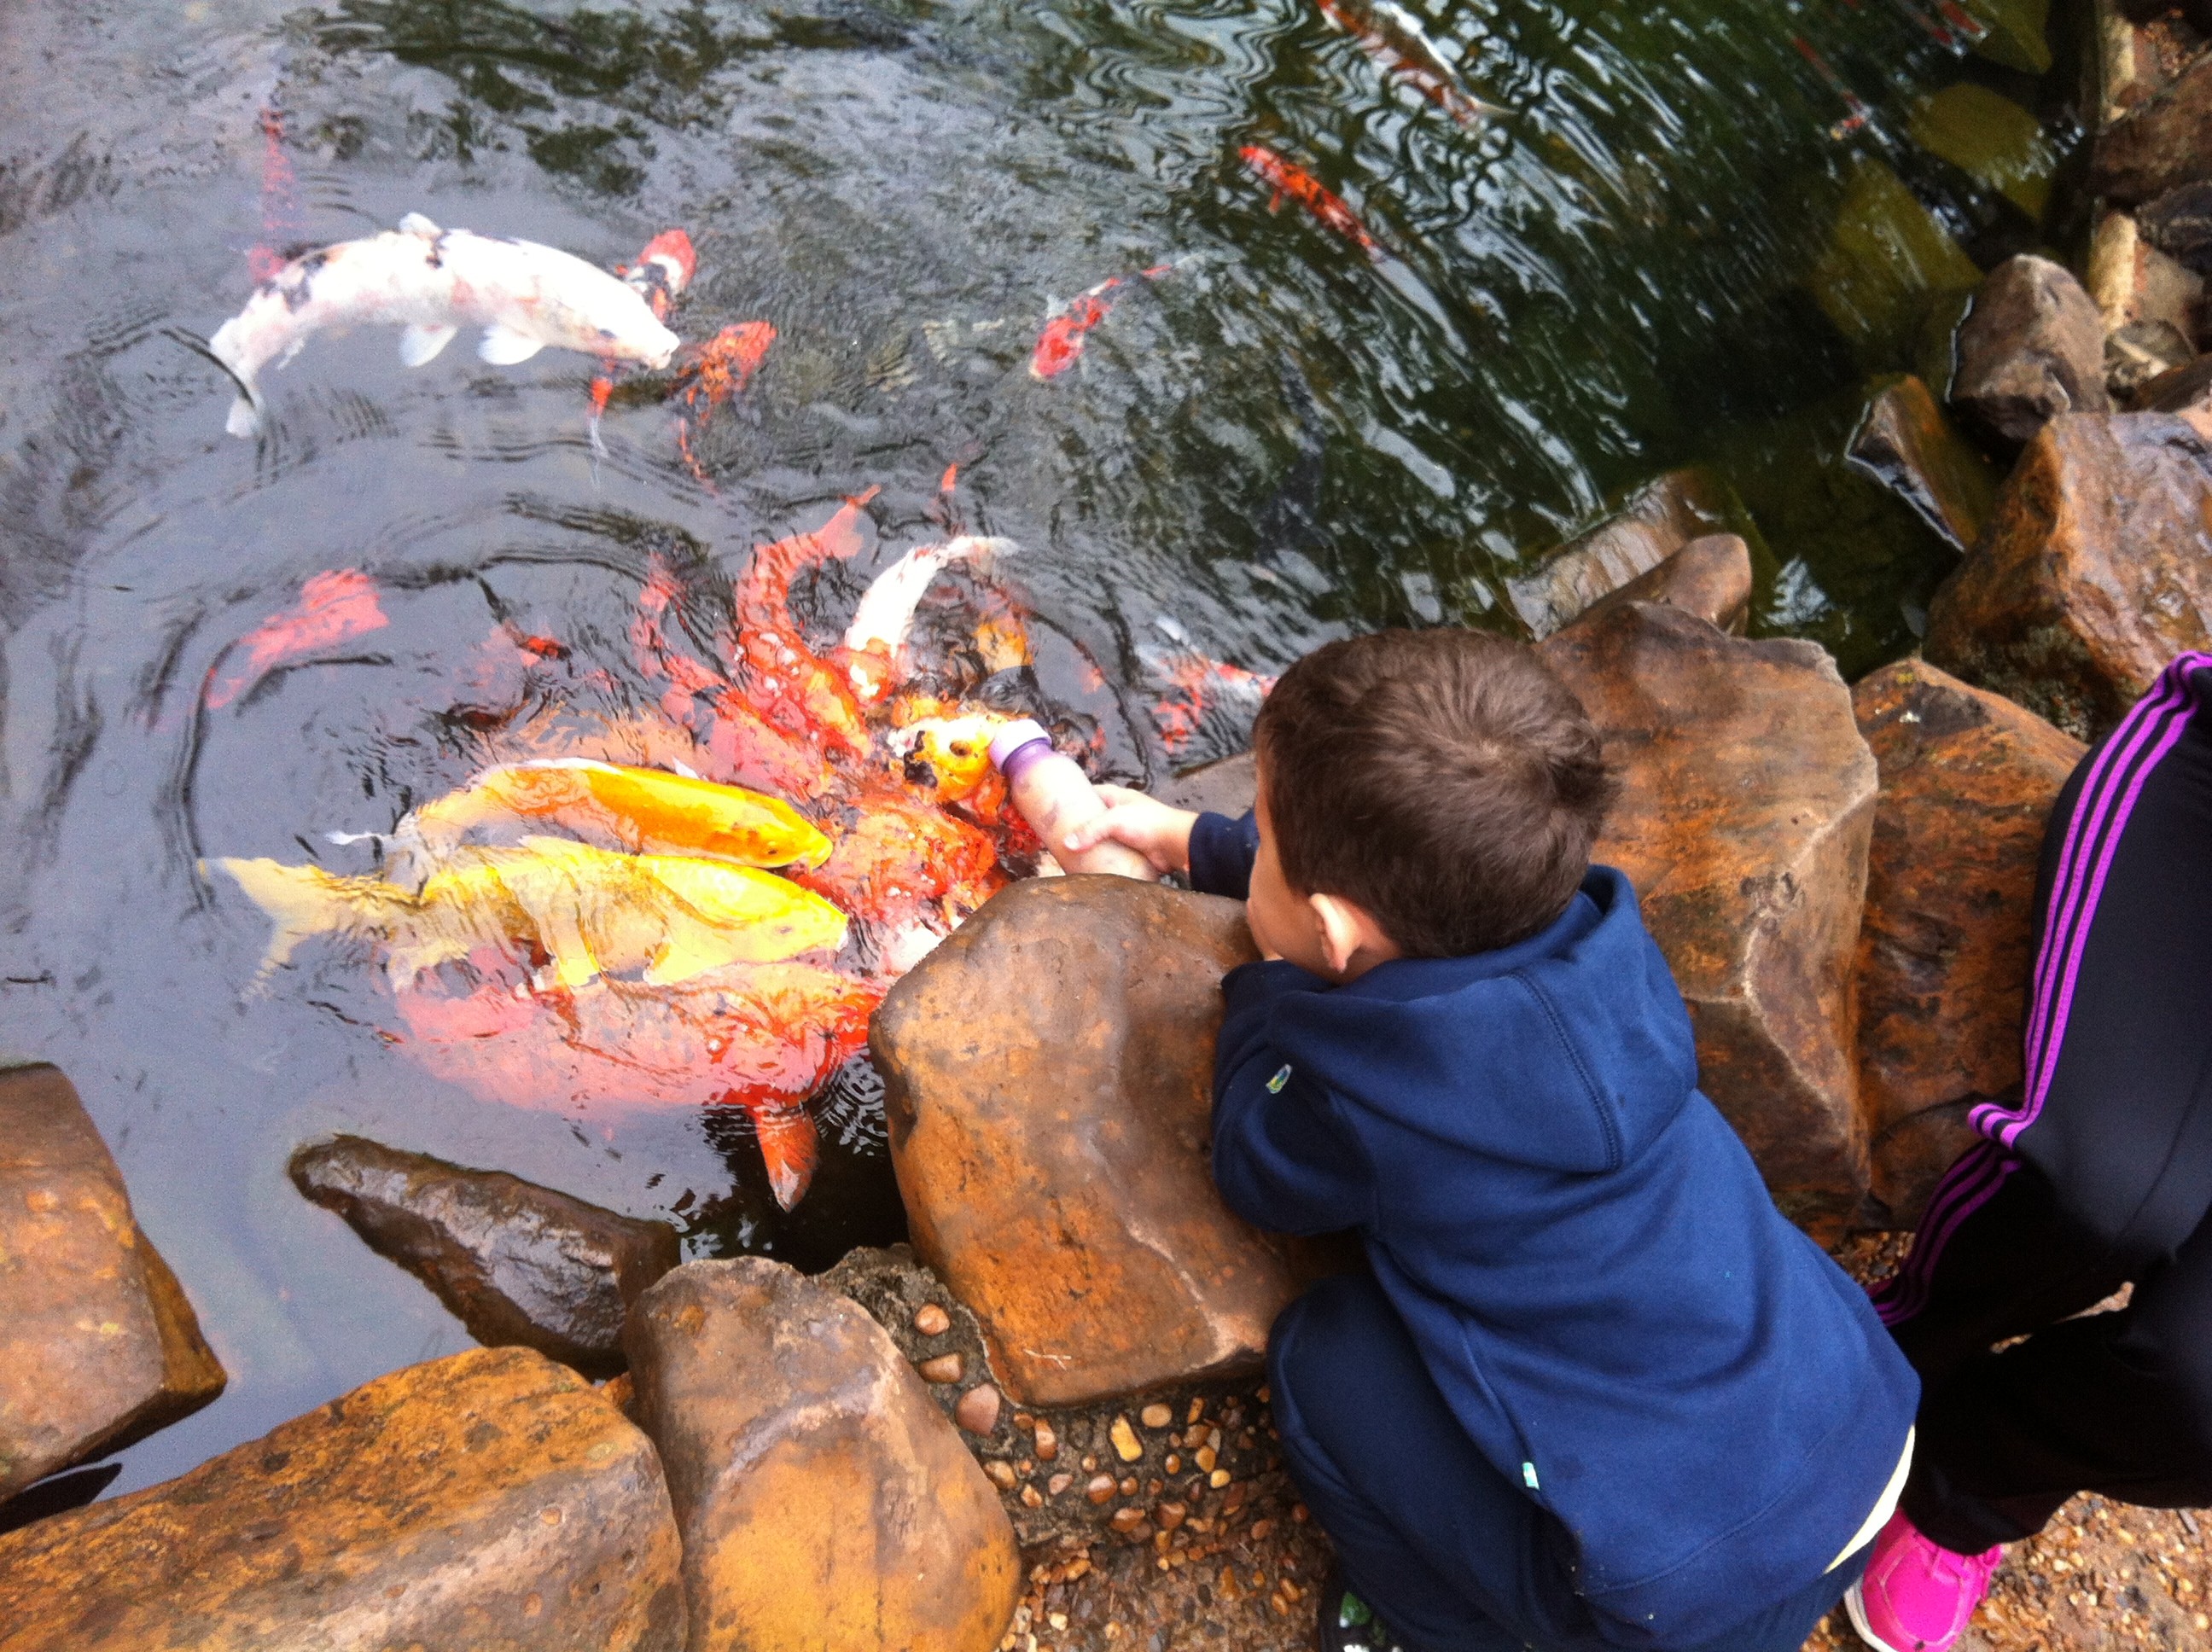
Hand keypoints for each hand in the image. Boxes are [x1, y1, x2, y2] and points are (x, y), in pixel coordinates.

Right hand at [1063, 786, 1198, 877]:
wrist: (1176, 845)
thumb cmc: (1149, 823)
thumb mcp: (1115, 820)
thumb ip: (1090, 831)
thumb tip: (1067, 844)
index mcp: (1119, 797)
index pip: (1093, 793)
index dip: (1076, 799)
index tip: (1059, 809)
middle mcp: (1122, 813)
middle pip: (1096, 818)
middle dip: (1081, 826)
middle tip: (1061, 836)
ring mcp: (1128, 833)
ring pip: (1104, 838)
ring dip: (1092, 845)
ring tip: (1070, 854)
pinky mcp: (1132, 851)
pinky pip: (1113, 855)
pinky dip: (1103, 859)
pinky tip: (1089, 866)